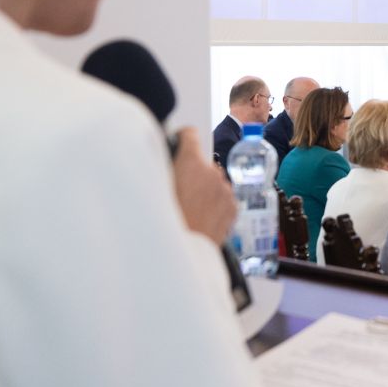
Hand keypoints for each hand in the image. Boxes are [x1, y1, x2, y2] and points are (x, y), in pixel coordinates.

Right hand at [172, 127, 235, 243]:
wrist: (183, 251)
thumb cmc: (165, 221)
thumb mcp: (154, 187)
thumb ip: (161, 168)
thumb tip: (161, 160)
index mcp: (191, 163)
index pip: (190, 135)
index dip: (182, 138)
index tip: (178, 142)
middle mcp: (212, 173)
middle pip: (202, 163)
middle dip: (192, 171)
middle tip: (178, 189)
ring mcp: (225, 191)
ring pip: (214, 182)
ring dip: (204, 188)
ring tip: (188, 207)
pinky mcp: (233, 208)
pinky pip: (222, 198)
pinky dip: (214, 203)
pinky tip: (200, 215)